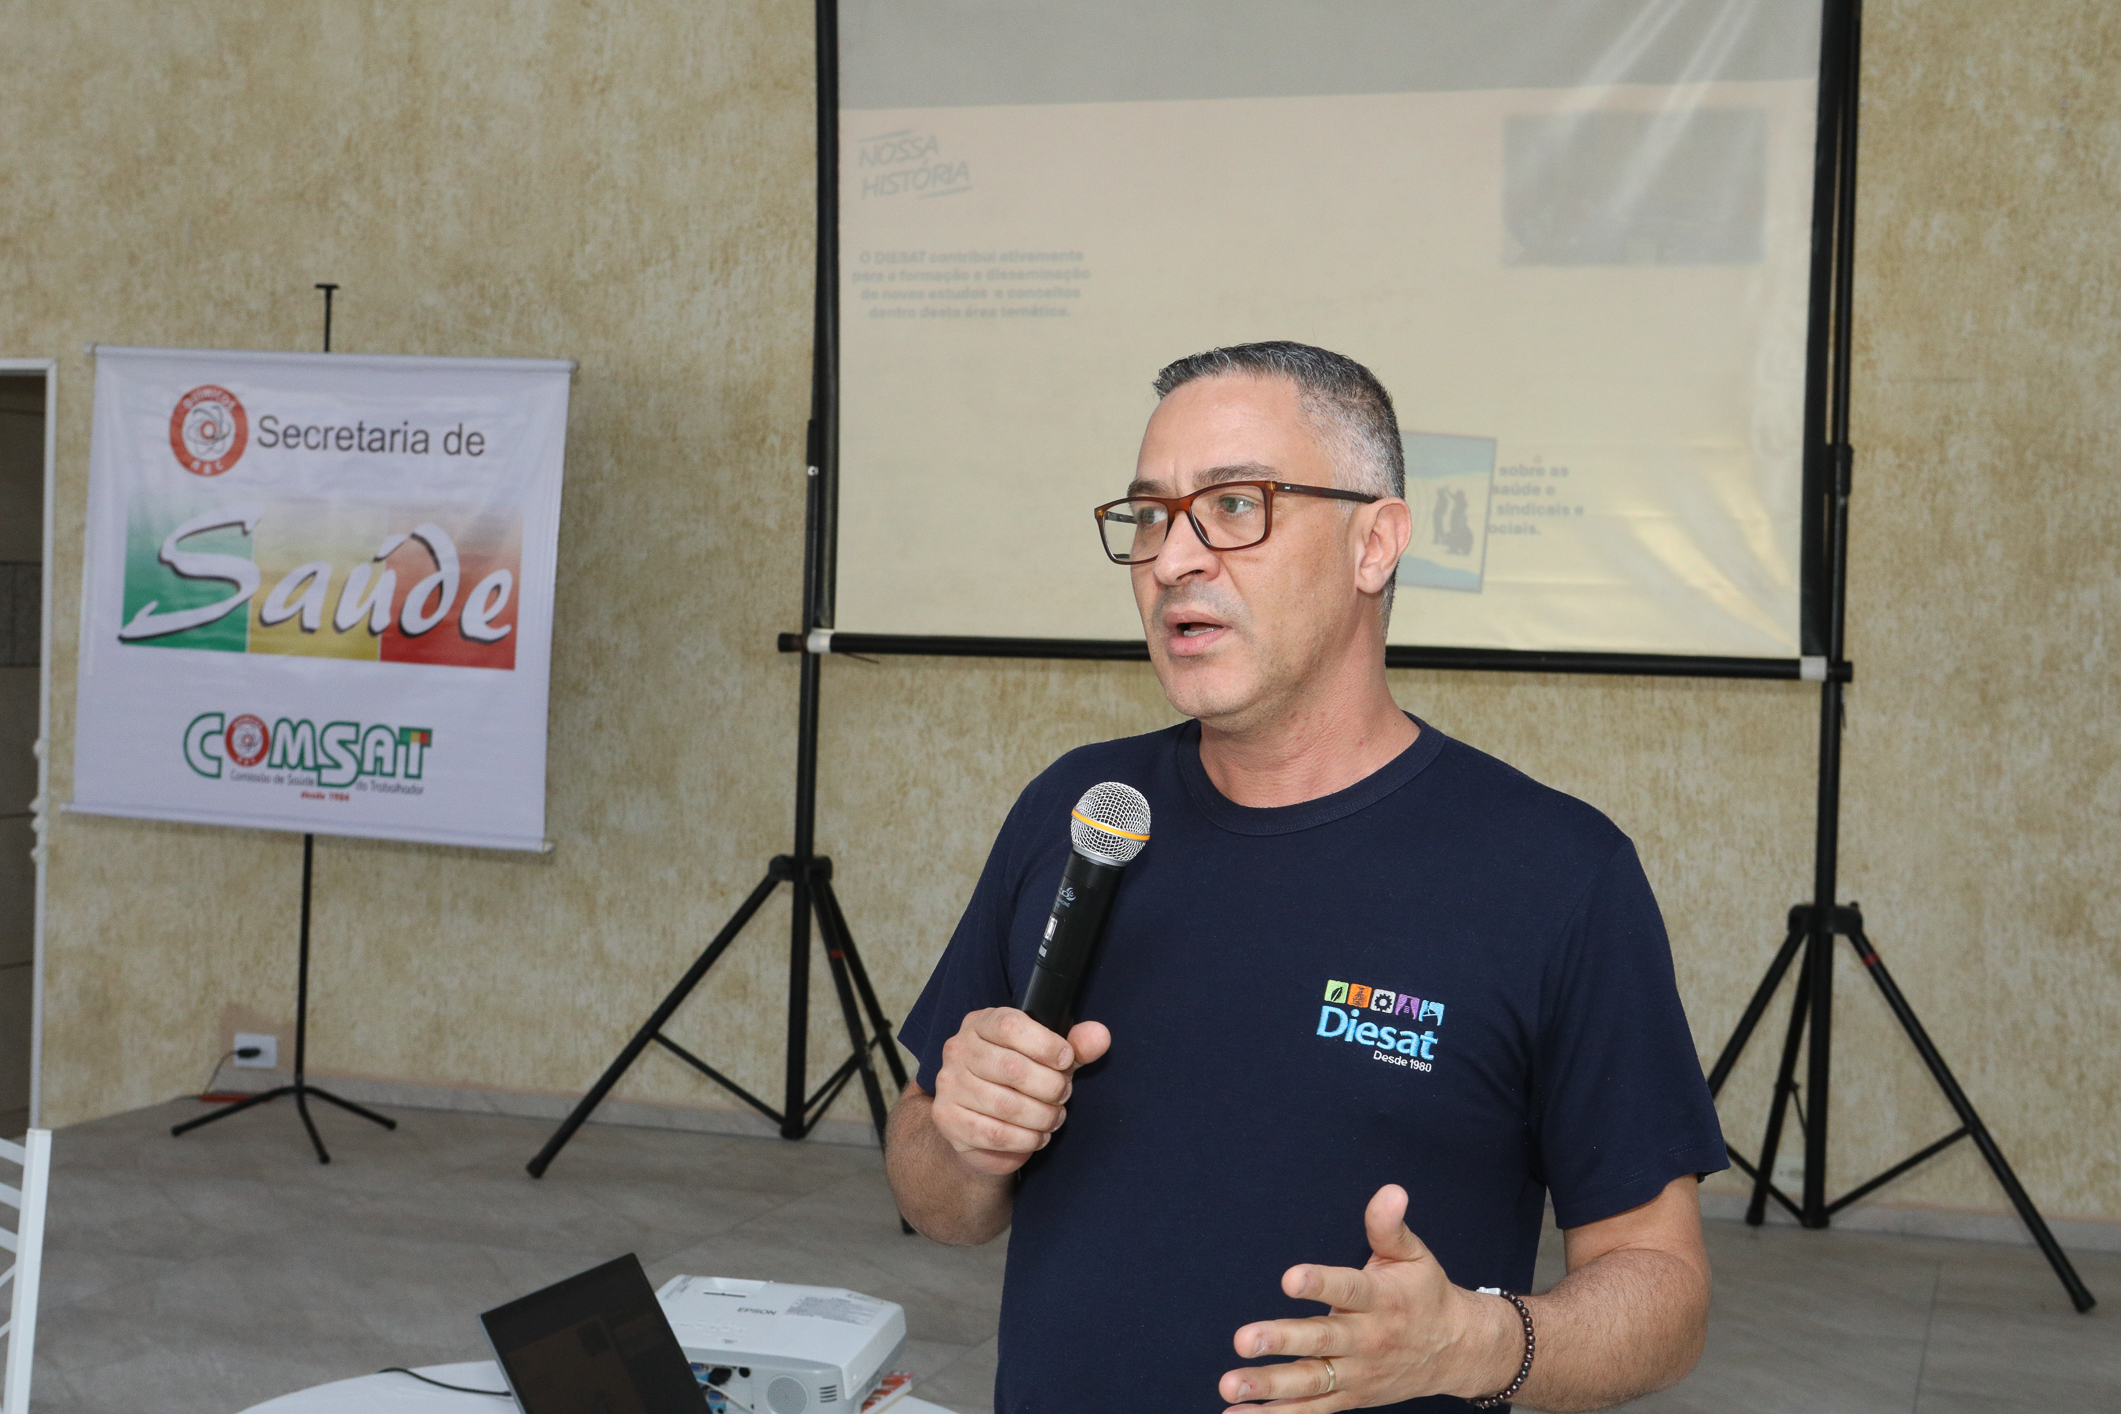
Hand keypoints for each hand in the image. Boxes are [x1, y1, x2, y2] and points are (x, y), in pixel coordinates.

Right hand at [929, 1007, 1109, 1177]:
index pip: (1010, 1025)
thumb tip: (1100, 1035)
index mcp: (982, 1023)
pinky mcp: (948, 1119)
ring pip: (1006, 1105)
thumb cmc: (1020, 1081)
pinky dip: (1026, 1139)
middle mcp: (958, 1049)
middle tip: (1063, 1095)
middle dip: (1050, 1087)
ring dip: (1042, 1116)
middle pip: (1012, 1067)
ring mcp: (949, 1084)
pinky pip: (995, 1134)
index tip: (1067, 1060)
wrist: (982, 1124)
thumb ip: (1076, 1045)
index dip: (1045, 1044)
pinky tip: (1037, 1136)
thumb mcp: (1051, 1058)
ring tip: (1054, 1118)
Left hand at [1219, 1184, 1515, 1410]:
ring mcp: (1356, 1373)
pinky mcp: (1349, 1396)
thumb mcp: (1414, 1255)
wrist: (1456, 1350)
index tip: (1289, 1278)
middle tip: (1244, 1339)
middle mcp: (1366, 1338)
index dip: (1320, 1284)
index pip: (1348, 1289)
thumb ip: (1389, 1226)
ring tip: (1230, 1382)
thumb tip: (1390, 1190)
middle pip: (1321, 1340)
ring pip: (1310, 1381)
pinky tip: (1238, 1413)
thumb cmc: (1425, 1294)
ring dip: (1268, 1385)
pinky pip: (1311, 1410)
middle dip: (1282, 1340)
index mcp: (1381, 1299)